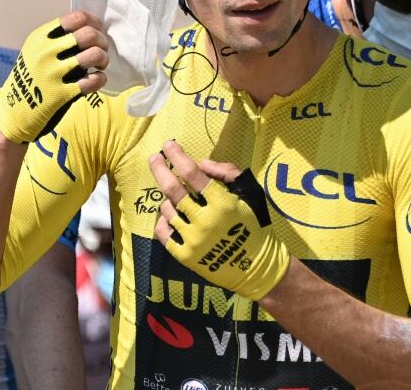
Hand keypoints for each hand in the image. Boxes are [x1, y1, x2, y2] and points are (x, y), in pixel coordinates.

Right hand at [0, 10, 108, 142]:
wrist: (13, 111)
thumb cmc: (31, 78)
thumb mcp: (35, 51)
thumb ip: (57, 38)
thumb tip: (91, 27)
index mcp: (41, 38)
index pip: (76, 18)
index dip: (93, 23)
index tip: (96, 31)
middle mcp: (46, 53)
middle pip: (88, 34)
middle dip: (102, 41)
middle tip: (101, 50)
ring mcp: (53, 74)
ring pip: (94, 55)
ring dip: (103, 59)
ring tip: (99, 65)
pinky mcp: (62, 94)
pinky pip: (94, 80)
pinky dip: (100, 79)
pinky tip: (95, 80)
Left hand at [151, 140, 289, 300]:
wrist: (256, 267)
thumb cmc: (254, 225)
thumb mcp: (250, 193)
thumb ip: (227, 173)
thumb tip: (201, 162)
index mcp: (222, 203)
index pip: (192, 173)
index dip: (177, 156)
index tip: (168, 145)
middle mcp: (204, 220)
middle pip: (172, 189)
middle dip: (159, 169)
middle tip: (154, 158)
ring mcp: (192, 239)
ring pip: (167, 210)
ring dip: (168, 199)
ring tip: (176, 198)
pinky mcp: (184, 256)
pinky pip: (163, 232)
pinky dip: (163, 220)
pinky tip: (169, 216)